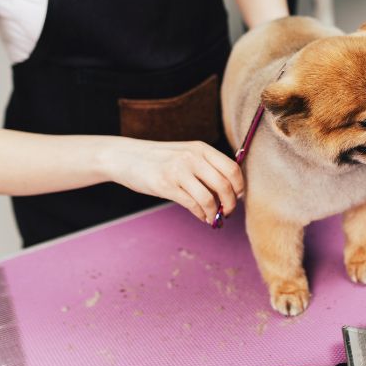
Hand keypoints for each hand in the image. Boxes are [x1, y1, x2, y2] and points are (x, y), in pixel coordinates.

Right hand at [102, 138, 243, 223]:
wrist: (126, 157)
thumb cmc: (160, 159)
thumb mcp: (186, 154)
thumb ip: (206, 166)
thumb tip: (230, 191)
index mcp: (201, 148)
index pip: (232, 168)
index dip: (239, 186)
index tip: (238, 196)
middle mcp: (192, 157)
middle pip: (224, 185)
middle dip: (230, 203)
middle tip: (228, 212)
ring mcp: (178, 171)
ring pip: (209, 198)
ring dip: (215, 213)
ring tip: (214, 217)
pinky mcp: (165, 185)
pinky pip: (192, 205)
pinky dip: (202, 215)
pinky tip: (202, 216)